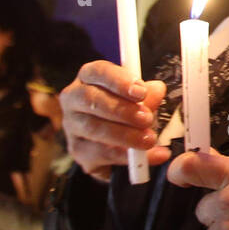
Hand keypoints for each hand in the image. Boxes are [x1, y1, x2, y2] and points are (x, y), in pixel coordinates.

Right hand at [59, 60, 168, 180]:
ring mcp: (72, 125)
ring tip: (149, 139)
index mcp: (89, 77)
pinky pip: (99, 154)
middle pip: (91, 99)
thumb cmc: (126, 110)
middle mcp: (74, 97)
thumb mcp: (140, 99)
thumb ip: (148, 95)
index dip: (119, 81)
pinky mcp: (77, 150)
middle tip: (147, 119)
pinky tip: (146, 158)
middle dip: (122, 110)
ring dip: (124, 135)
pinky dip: (126, 157)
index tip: (140, 92)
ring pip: (93, 128)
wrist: (115, 143)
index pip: (98, 71)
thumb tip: (156, 90)